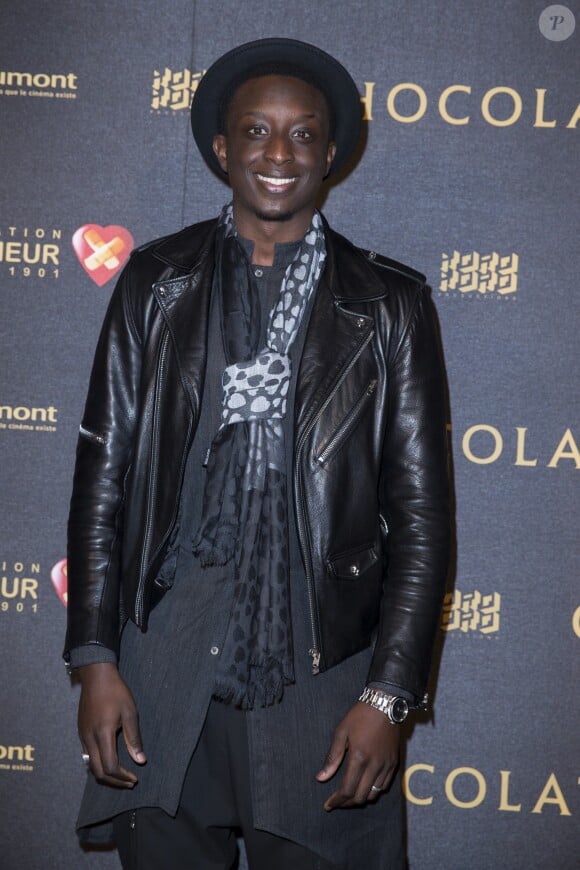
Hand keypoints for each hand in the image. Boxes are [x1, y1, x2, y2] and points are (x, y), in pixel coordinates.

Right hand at [77, 662, 145, 787]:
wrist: (96, 676)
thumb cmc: (116, 692)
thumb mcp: (130, 713)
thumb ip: (134, 738)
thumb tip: (140, 761)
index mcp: (102, 734)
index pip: (110, 767)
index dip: (122, 777)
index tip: (134, 778)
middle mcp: (89, 739)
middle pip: (98, 771)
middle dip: (114, 781)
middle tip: (129, 782)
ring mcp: (83, 736)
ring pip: (91, 765)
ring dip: (106, 774)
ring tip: (121, 775)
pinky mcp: (81, 732)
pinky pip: (88, 755)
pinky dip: (98, 764)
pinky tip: (110, 760)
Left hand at [316, 701, 400, 809]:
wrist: (385, 704)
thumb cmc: (360, 716)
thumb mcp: (341, 732)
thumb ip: (332, 757)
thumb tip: (320, 778)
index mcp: (359, 758)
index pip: (347, 790)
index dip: (337, 801)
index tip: (328, 805)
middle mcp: (374, 765)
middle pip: (361, 797)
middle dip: (347, 803)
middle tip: (337, 801)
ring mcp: (386, 765)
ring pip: (374, 794)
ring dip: (360, 798)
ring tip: (350, 795)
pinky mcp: (394, 763)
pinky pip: (384, 786)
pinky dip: (373, 791)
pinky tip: (365, 786)